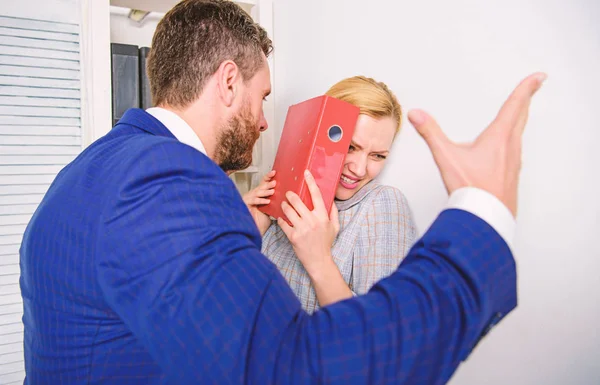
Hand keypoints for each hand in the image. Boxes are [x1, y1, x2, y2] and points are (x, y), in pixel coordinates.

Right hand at [242, 170, 275, 234]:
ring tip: (272, 191)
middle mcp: (253, 194)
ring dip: (265, 191)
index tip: (274, 172)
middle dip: (268, 184)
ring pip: (257, 192)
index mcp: (260, 193)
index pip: (263, 182)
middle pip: (261, 186)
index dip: (268, 177)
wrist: (256, 229)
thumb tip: (289, 194)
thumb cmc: (264, 220)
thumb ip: (276, 200)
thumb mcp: (272, 208)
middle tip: (275, 183)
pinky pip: (253, 201)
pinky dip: (260, 200)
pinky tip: (267, 201)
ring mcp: (248, 199)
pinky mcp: (245, 204)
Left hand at [278, 170, 339, 276]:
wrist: (319, 260)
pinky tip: (280, 219)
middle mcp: (312, 221)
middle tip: (287, 193)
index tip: (306, 173)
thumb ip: (333, 213)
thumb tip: (331, 200)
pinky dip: (280, 220)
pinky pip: (283, 224)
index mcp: (322, 216)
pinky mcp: (293, 237)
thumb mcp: (335, 227)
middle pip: (297, 201)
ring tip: (283, 204)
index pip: (316, 195)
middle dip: (290, 195)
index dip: (311, 182)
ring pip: (288, 211)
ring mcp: (302, 228)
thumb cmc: (326, 243)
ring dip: (284, 206)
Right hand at [408, 72, 546, 216]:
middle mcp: (511, 147)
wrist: (486, 217)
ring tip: (519, 113)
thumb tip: (416, 114)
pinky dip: (514, 139)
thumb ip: (430, 133)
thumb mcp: (446, 157)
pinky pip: (516, 150)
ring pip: (520, 133)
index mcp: (499, 137)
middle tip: (533, 87)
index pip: (515, 105)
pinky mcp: (512, 174)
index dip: (527, 88)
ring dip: (520, 119)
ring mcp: (514, 161)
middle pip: (522, 116)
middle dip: (526, 99)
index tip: (538, 77)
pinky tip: (507, 147)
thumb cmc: (471, 189)